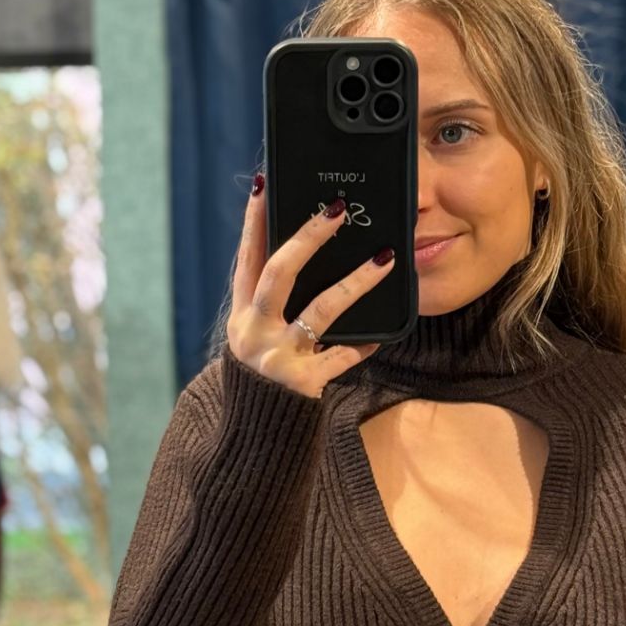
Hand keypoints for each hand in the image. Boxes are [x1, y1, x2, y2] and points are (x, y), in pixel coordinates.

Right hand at [227, 180, 388, 399]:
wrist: (254, 440)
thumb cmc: (263, 379)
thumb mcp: (254, 340)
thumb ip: (270, 306)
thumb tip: (300, 255)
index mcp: (240, 316)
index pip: (246, 259)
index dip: (253, 223)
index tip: (265, 185)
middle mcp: (254, 332)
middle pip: (279, 272)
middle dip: (308, 237)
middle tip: (337, 210)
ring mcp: (278, 357)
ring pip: (321, 309)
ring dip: (356, 281)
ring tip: (384, 258)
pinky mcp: (303, 381)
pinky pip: (341, 357)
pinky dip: (361, 346)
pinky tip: (380, 337)